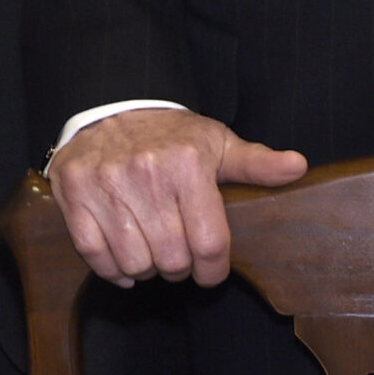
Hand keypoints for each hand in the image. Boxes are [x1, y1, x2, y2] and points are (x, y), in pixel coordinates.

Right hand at [47, 108, 306, 287]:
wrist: (109, 105)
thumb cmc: (169, 134)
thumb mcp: (216, 142)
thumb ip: (255, 162)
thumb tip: (299, 167)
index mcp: (187, 163)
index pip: (209, 246)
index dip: (214, 269)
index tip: (210, 268)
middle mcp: (146, 173)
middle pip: (173, 261)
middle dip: (180, 267)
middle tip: (178, 252)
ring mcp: (106, 185)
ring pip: (136, 263)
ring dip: (147, 267)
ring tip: (152, 248)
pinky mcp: (74, 195)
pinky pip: (96, 257)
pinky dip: (112, 268)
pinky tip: (123, 255)